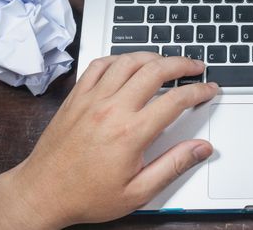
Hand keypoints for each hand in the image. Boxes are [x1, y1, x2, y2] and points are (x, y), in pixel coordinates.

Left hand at [0, 53, 217, 228]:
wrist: (42, 193)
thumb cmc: (87, 195)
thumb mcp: (138, 191)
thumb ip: (174, 165)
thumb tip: (202, 148)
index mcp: (131, 132)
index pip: (176, 99)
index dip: (199, 91)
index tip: (210, 89)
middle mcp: (112, 108)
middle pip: (155, 70)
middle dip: (182, 64)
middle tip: (195, 67)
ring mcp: (92, 98)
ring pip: (128, 61)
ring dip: (153, 56)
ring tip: (167, 62)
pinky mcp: (77, 96)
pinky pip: (99, 64)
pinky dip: (119, 58)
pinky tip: (128, 63)